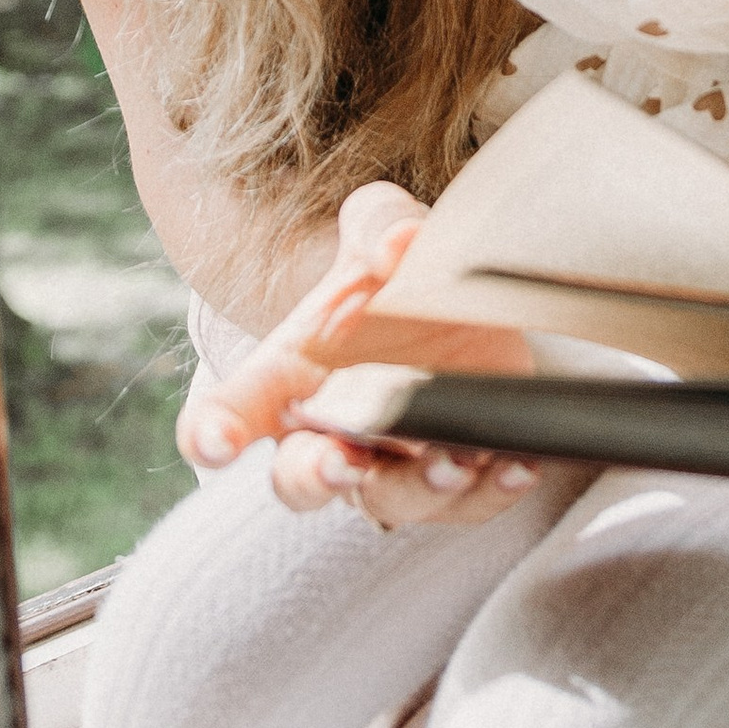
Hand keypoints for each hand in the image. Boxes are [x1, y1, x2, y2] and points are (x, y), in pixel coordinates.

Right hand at [181, 180, 548, 532]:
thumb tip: (399, 244)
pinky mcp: (456, 470)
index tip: (215, 443)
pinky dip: (491, 491)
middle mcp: (327, 432)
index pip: (228, 411)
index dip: (212, 431)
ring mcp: (390, 462)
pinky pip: (468, 504)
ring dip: (414, 489)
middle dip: (316, 476)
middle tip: (340, 462)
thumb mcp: (381, 228)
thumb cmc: (390, 274)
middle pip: (299, 479)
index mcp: (285, 377)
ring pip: (388, 501)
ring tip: (450, 461)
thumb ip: (379, 224)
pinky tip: (516, 466)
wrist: (450, 301)